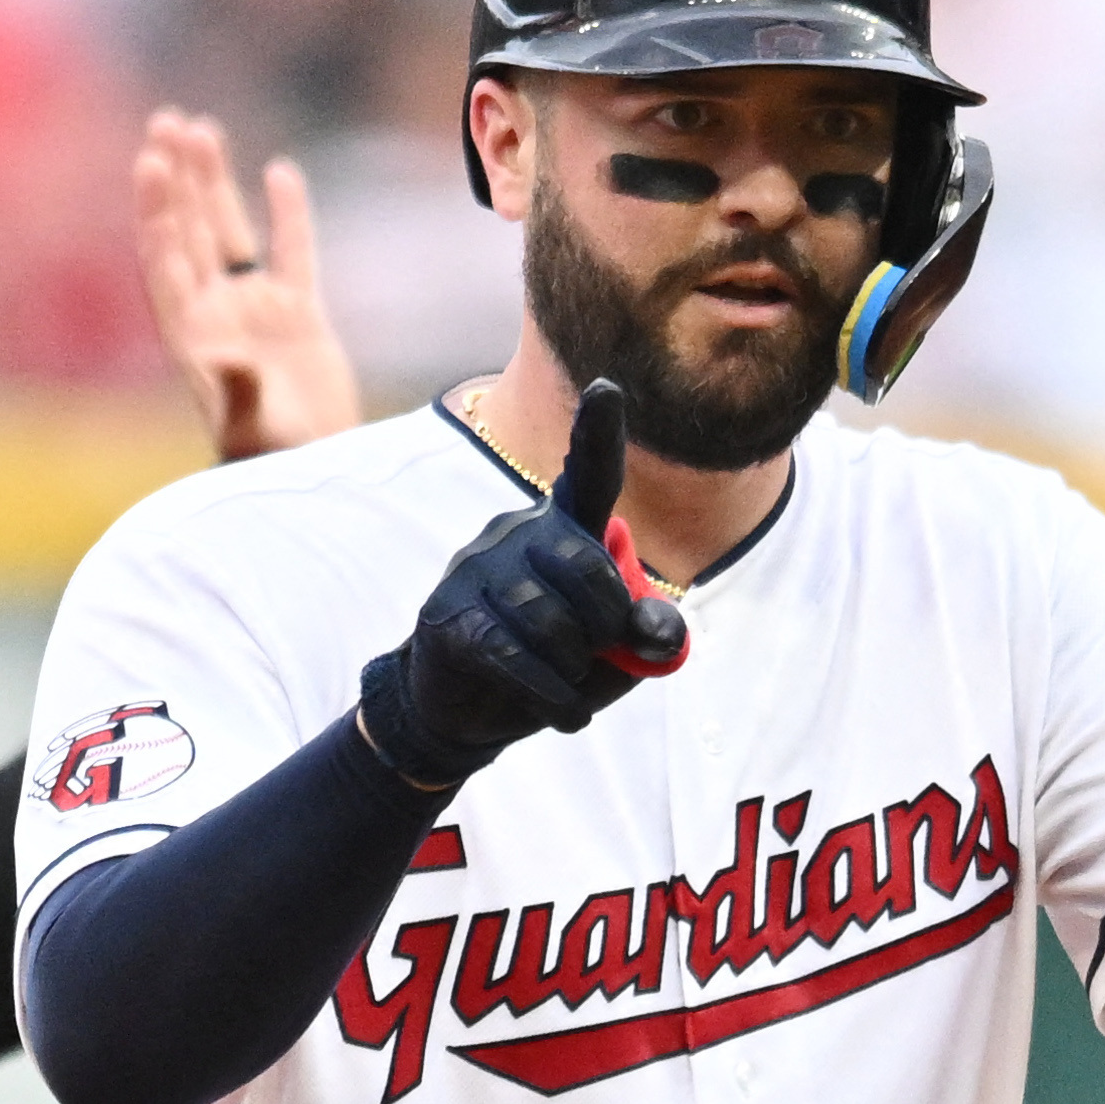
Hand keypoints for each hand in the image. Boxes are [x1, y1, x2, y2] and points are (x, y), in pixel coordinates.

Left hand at [134, 109, 362, 463]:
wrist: (317, 473)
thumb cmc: (272, 459)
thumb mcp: (250, 428)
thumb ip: (235, 388)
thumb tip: (223, 353)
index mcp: (192, 334)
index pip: (165, 260)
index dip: (156, 211)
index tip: (150, 162)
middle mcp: (217, 313)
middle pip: (189, 231)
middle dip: (177, 179)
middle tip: (168, 122)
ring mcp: (256, 310)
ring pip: (229, 231)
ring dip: (214, 183)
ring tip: (201, 129)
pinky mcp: (299, 314)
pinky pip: (292, 252)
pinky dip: (287, 214)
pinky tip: (279, 172)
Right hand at [358, 381, 686, 786]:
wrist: (466, 708)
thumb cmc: (551, 663)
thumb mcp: (615, 654)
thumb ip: (646, 635)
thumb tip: (654, 634)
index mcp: (563, 527)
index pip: (589, 474)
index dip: (598, 432)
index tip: (605, 388)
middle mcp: (517, 533)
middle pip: (583, 563)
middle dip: (609, 620)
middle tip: (604, 651)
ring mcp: (477, 570)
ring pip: (548, 618)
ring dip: (574, 667)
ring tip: (570, 684)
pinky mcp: (450, 617)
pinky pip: (514, 655)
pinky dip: (551, 694)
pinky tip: (563, 715)